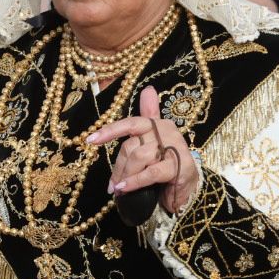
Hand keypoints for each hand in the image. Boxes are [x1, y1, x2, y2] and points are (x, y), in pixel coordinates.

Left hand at [88, 86, 201, 214]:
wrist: (188, 184)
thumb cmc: (167, 162)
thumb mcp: (155, 140)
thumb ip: (150, 115)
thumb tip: (148, 89)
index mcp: (158, 124)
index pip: (132, 123)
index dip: (111, 130)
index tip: (90, 140)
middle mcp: (168, 132)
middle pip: (131, 146)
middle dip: (119, 167)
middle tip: (112, 184)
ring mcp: (175, 149)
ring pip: (139, 157)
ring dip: (126, 175)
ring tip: (120, 189)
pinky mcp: (180, 167)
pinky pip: (151, 172)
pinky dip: (135, 181)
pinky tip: (124, 189)